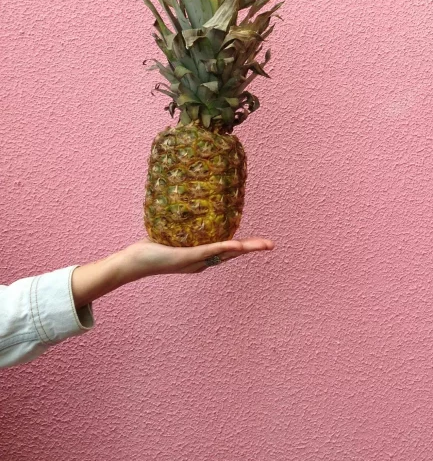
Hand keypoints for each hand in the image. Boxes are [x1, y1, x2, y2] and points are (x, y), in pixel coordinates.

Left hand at [71, 236, 273, 306]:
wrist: (133, 262)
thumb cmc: (148, 248)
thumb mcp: (169, 232)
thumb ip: (179, 221)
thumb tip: (183, 198)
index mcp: (201, 256)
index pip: (227, 249)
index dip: (245, 245)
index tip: (260, 241)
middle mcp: (202, 261)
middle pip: (233, 253)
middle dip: (253, 249)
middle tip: (271, 245)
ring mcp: (196, 261)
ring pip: (226, 253)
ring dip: (246, 249)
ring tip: (263, 246)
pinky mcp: (187, 258)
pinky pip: (209, 251)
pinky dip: (224, 248)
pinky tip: (236, 244)